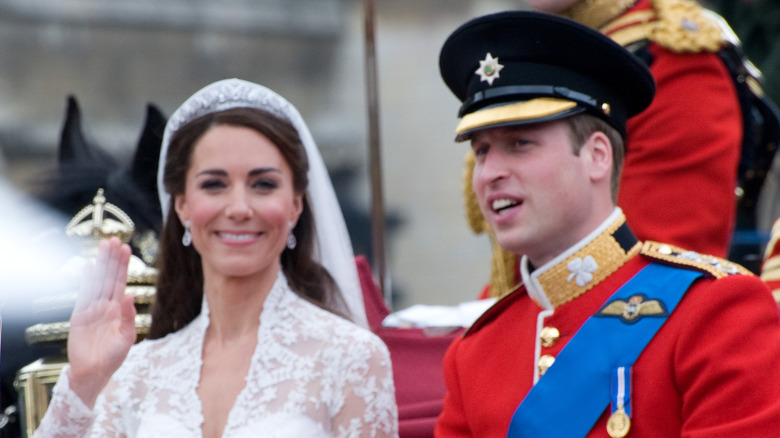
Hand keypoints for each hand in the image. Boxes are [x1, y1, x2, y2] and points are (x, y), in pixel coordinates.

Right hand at [66, 237, 135, 408]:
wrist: (93, 372)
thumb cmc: (113, 356)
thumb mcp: (126, 337)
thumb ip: (128, 316)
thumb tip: (129, 295)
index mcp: (119, 309)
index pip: (122, 282)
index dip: (123, 265)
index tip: (126, 248)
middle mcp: (106, 305)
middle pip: (109, 277)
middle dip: (112, 259)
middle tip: (114, 239)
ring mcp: (92, 308)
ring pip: (97, 281)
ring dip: (100, 264)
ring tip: (103, 246)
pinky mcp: (79, 315)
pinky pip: (83, 294)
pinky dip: (86, 280)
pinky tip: (88, 265)